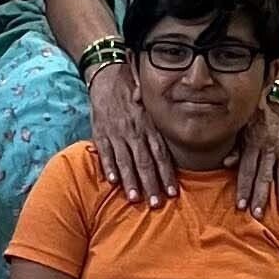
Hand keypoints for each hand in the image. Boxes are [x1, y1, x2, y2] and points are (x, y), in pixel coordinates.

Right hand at [87, 63, 177, 206]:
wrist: (107, 75)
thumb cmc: (133, 89)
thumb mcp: (151, 101)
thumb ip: (161, 119)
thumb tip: (178, 130)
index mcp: (149, 124)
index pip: (161, 153)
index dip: (167, 174)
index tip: (173, 192)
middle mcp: (134, 130)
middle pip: (144, 161)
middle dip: (151, 184)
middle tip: (157, 203)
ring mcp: (116, 132)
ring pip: (125, 160)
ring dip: (130, 181)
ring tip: (135, 199)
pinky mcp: (100, 132)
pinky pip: (105, 152)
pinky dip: (108, 167)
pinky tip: (113, 181)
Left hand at [227, 102, 278, 217]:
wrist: (277, 102)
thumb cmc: (255, 121)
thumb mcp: (241, 131)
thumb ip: (236, 149)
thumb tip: (226, 164)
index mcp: (252, 145)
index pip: (247, 170)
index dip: (244, 188)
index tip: (241, 206)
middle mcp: (269, 147)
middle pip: (264, 175)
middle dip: (261, 195)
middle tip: (258, 214)